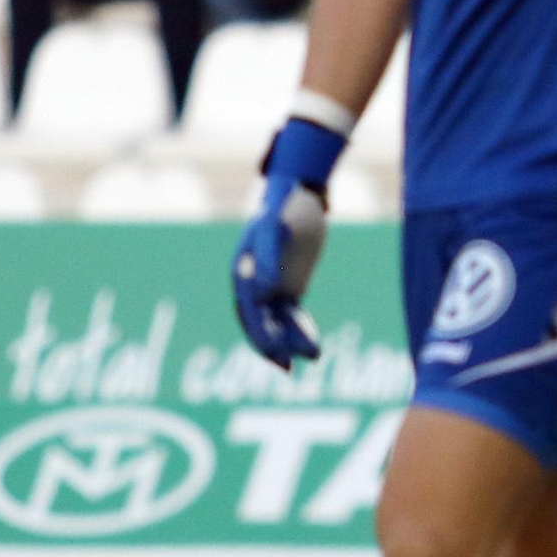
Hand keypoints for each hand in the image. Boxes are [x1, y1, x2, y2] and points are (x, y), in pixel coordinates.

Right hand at [232, 117, 346, 368]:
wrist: (300, 189)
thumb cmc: (285, 205)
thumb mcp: (277, 228)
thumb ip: (268, 258)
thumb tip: (263, 293)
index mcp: (243, 271)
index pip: (248, 311)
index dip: (258, 332)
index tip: (274, 351)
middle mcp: (252, 282)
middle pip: (259, 322)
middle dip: (272, 345)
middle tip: (289, 366)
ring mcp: (271, 285)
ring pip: (277, 322)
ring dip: (290, 341)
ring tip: (313, 356)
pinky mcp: (290, 285)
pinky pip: (291, 314)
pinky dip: (301, 330)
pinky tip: (313, 345)